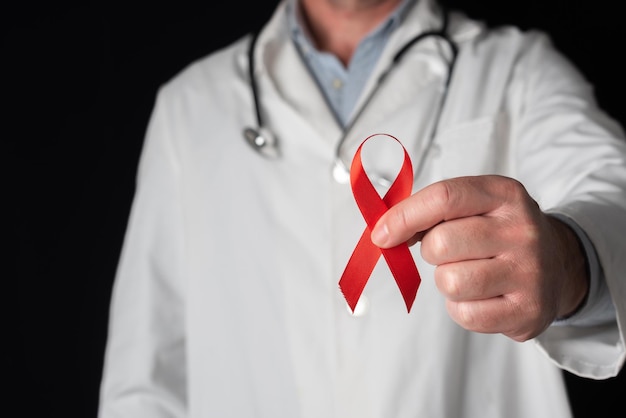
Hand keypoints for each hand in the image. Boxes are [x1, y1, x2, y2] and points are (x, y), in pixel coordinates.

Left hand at [370, 175, 588, 340]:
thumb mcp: (475, 205)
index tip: (381, 234)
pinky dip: (461, 308)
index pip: (443, 197)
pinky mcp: (528, 311)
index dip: (403, 217)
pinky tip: (481, 296)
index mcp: (505, 194)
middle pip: (440, 243)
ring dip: (446, 280)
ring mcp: (529, 272)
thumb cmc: (498, 232)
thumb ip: (430, 211)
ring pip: (449, 281)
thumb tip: (384, 232)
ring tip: (469, 273)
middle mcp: (522, 230)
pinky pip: (465, 314)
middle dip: (431, 251)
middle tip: (450, 252)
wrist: (558, 265)